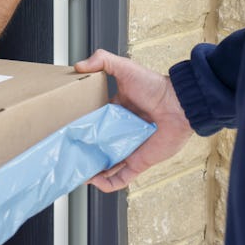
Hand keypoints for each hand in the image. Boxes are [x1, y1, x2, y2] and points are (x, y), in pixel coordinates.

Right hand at [74, 49, 192, 191]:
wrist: (179, 105)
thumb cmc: (155, 87)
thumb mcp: (125, 68)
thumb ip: (102, 60)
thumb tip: (78, 65)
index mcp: (116, 113)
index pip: (93, 126)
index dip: (79, 131)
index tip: (65, 134)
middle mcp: (121, 134)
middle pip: (96, 148)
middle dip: (82, 153)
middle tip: (66, 155)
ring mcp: (129, 150)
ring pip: (105, 167)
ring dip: (90, 171)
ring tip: (75, 172)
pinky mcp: (138, 163)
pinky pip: (120, 179)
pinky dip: (107, 184)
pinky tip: (94, 181)